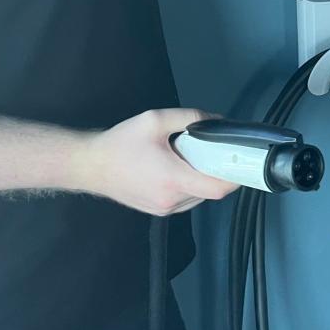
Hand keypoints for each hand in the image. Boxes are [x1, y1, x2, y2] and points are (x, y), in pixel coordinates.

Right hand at [73, 108, 238, 215]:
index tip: (240, 162)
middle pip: (210, 191)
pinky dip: (189, 186)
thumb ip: (190, 118)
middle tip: (212, 151)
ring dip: (202, 179)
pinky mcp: (156, 210)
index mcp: (173, 180)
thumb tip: (217, 120)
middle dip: (216, 171)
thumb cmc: (120, 143)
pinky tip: (178, 168)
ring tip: (189, 158)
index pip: (218, 188)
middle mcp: (171, 200)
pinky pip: (185, 200)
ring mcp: (163, 209)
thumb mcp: (155, 121)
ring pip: (198, 197)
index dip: (235, 177)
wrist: (88, 164)